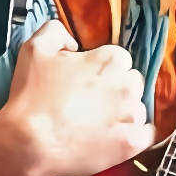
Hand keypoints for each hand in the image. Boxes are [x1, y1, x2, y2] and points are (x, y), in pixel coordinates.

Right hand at [0, 21, 151, 175]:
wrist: (30, 143)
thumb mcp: (34, 49)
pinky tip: (115, 137)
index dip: (100, 70)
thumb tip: (72, 42)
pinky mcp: (132, 143)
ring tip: (98, 123)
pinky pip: (145, 135)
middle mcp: (127, 85)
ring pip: (138, 108)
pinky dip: (133, 135)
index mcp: (110, 59)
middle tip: (91, 102)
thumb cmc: (31, 96)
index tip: (85, 81)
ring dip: (123, 113)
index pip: (118, 59)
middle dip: (116, 89)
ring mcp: (132, 115)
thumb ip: (55, 32)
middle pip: (132, 82)